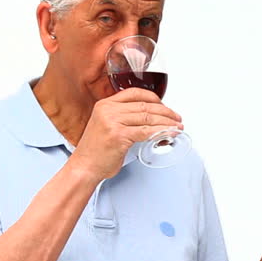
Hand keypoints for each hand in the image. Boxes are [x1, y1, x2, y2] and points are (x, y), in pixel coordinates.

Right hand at [69, 87, 183, 179]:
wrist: (84, 167)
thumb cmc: (96, 151)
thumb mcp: (106, 126)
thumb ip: (122, 118)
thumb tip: (149, 118)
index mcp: (105, 104)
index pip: (134, 93)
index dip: (154, 98)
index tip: (165, 105)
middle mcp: (108, 110)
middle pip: (145, 105)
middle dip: (166, 111)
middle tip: (176, 118)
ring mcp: (113, 122)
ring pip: (148, 117)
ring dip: (167, 122)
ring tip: (177, 126)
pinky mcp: (119, 135)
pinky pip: (146, 131)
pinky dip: (161, 132)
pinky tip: (169, 134)